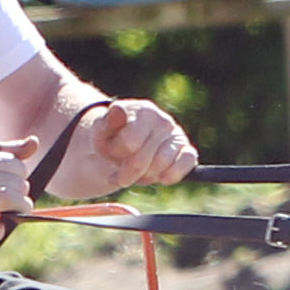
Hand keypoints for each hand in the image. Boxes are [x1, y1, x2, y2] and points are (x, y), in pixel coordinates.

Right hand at [0, 137, 37, 240]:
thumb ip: (4, 150)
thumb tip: (34, 144)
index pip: (17, 166)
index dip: (17, 176)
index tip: (8, 183)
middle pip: (18, 185)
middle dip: (18, 194)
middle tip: (7, 200)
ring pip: (15, 202)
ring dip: (16, 210)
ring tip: (3, 211)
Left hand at [48, 98, 197, 197]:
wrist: (126, 143)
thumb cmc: (113, 137)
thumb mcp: (101, 131)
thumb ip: (106, 123)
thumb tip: (117, 112)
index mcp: (142, 111)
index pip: (130, 142)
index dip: (115, 154)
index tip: (109, 153)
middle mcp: (163, 120)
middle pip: (142, 160)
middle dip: (126, 174)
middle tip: (118, 174)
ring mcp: (177, 135)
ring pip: (161, 166)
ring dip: (144, 178)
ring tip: (135, 175)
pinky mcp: (187, 150)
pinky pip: (185, 166)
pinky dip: (169, 176)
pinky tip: (157, 176)